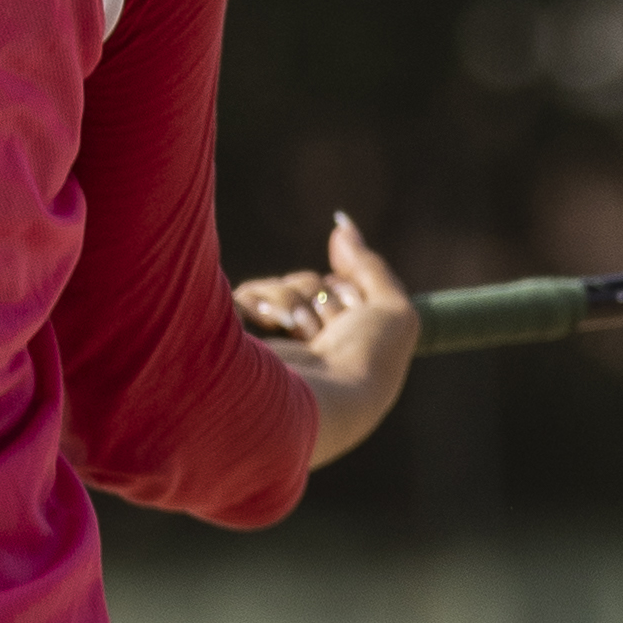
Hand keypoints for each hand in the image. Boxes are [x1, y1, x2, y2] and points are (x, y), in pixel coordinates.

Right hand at [235, 213, 417, 466]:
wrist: (321, 398)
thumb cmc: (364, 363)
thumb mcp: (392, 312)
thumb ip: (369, 265)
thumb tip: (340, 224)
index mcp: (338, 352)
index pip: (337, 292)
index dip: (348, 294)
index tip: (356, 314)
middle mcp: (301, 353)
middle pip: (310, 286)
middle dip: (323, 296)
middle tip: (331, 327)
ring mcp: (267, 349)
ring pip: (281, 288)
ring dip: (298, 300)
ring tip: (304, 332)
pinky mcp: (230, 342)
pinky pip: (248, 295)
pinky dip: (268, 302)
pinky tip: (276, 325)